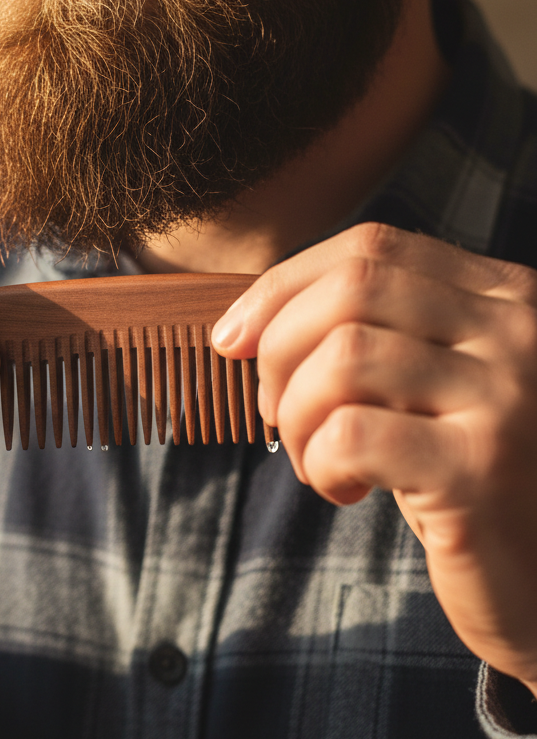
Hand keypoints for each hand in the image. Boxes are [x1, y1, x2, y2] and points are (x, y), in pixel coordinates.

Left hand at [212, 222, 536, 693]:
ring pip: (342, 358)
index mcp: (502, 297)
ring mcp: (506, 397)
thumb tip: (245, 326)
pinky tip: (343, 490)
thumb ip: (373, 336)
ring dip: (295, 415)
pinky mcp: (480, 469)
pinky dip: (318, 463)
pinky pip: (348, 434)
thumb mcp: (426, 388)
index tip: (231, 338)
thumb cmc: (463, 479)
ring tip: (316, 459)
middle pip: (351, 290)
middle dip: (279, 350)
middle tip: (274, 413)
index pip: (371, 248)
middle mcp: (516, 332)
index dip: (283, 287)